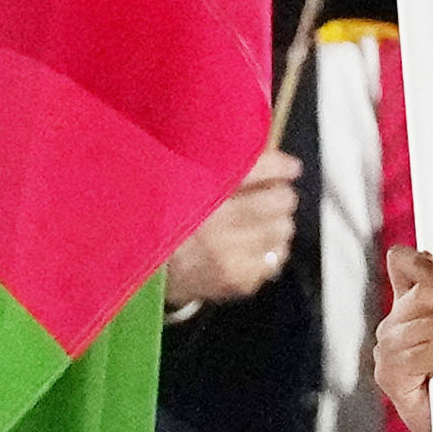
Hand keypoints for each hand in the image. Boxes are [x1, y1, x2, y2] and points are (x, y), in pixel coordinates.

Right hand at [158, 150, 301, 310]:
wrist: (142, 270)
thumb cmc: (164, 216)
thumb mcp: (175, 179)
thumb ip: (214, 163)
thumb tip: (261, 151)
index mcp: (194, 189)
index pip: (254, 169)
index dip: (279, 166)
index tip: (290, 167)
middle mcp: (212, 223)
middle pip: (278, 201)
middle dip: (281, 195)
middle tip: (276, 194)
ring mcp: (227, 256)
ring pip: (282, 230)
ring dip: (278, 222)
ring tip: (264, 221)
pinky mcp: (236, 280)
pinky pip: (276, 260)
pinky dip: (271, 250)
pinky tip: (255, 245)